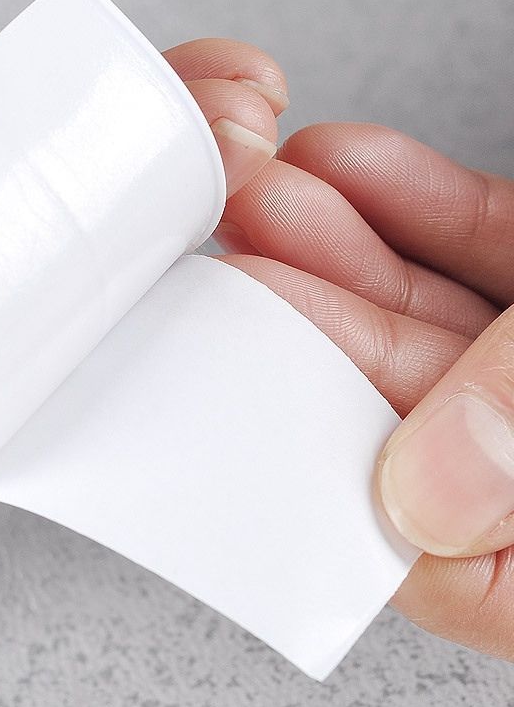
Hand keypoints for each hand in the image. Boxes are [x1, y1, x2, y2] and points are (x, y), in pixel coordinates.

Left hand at [218, 123, 513, 659]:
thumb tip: (420, 493)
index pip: (400, 539)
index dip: (306, 450)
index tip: (235, 369)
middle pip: (390, 398)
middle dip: (301, 310)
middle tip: (230, 251)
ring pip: (422, 311)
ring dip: (338, 242)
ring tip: (268, 189)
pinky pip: (476, 248)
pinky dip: (418, 202)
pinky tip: (351, 168)